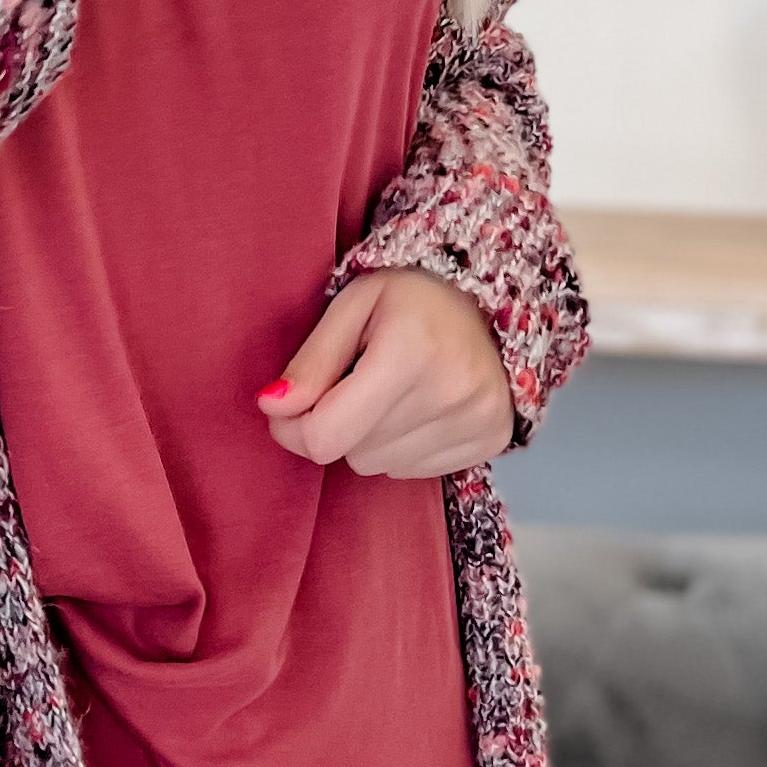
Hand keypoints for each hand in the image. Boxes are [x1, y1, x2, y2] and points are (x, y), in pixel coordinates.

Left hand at [257, 270, 515, 478]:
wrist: (491, 293)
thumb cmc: (412, 295)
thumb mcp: (352, 305)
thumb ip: (311, 361)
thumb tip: (272, 407)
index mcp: (409, 351)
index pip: (326, 436)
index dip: (294, 428)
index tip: (291, 405)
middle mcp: (450, 392)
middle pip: (352, 454)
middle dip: (340, 424)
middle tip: (356, 382)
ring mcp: (477, 419)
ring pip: (381, 466)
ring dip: (372, 437)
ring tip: (393, 391)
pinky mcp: (493, 437)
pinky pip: (417, 472)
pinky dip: (406, 446)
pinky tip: (420, 407)